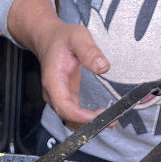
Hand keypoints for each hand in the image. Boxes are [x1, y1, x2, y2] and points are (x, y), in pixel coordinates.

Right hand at [7, 0, 109, 130]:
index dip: (81, 116)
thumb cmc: (61, 38)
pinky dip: (86, 119)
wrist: (48, 39)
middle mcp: (53, 94)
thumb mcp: (78, 37)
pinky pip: (74, 114)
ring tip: (109, 120)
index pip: (65, 107)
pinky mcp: (65, 98)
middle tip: (111, 120)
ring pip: (71, 120)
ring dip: (88, 124)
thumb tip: (103, 67)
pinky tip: (101, 115)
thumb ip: (90, 52)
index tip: (99, 117)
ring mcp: (58, 98)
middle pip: (68, 118)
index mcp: (53, 82)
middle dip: (89, 123)